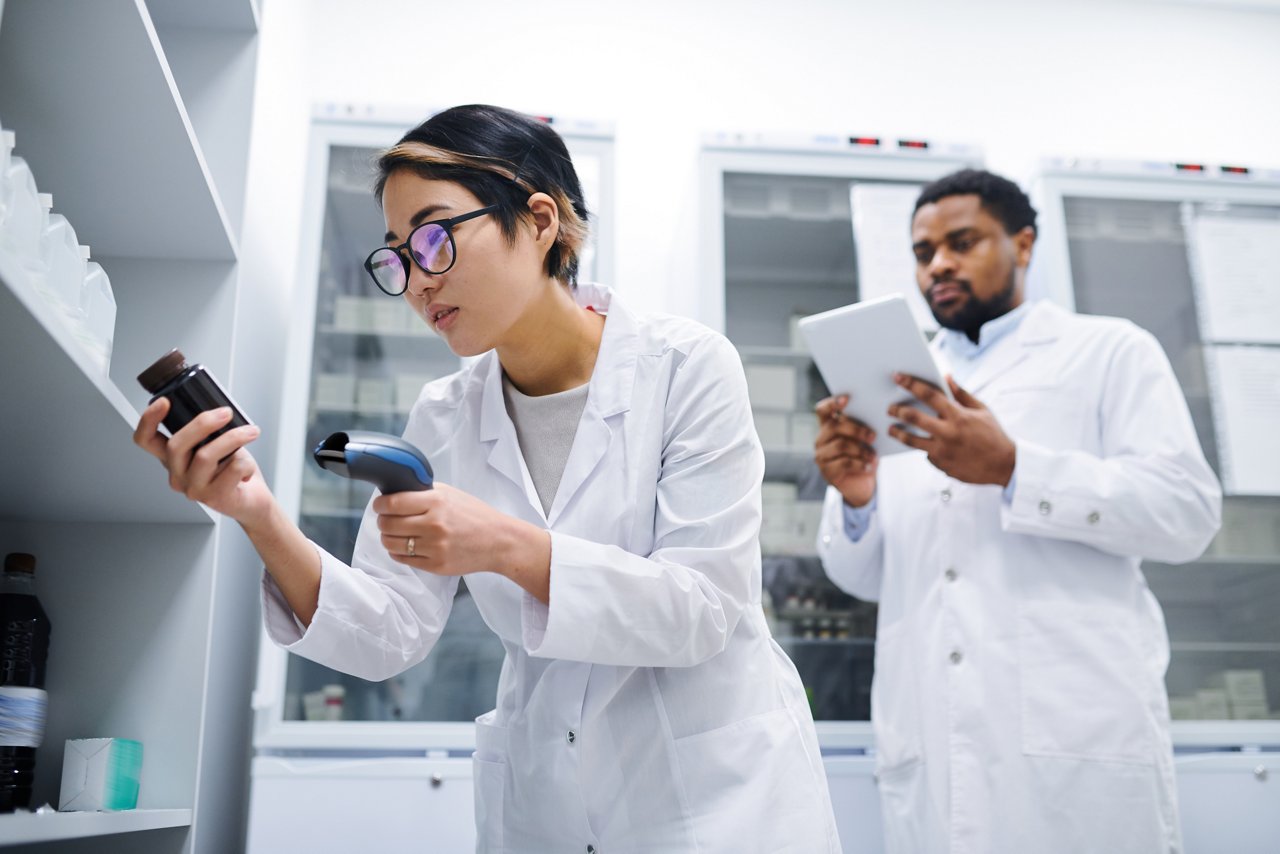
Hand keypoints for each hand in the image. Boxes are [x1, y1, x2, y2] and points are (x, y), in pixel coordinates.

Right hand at [133, 397, 270, 523]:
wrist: (252, 501)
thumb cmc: (234, 471)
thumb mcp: (216, 445)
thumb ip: (208, 432)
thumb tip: (218, 410)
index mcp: (173, 459)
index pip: (146, 440)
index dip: (148, 420)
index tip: (164, 402)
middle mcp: (178, 475)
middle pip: (176, 445)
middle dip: (203, 423)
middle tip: (226, 413)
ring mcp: (194, 489)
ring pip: (205, 456)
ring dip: (233, 438)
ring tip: (251, 432)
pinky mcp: (215, 497)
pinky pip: (232, 469)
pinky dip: (247, 462)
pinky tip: (248, 468)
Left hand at [374, 483, 548, 581]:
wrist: (499, 541)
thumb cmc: (475, 515)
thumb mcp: (451, 494)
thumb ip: (423, 493)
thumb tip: (394, 494)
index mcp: (436, 502)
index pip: (392, 503)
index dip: (379, 505)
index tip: (379, 505)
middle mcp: (433, 525)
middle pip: (387, 525)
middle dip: (382, 521)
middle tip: (386, 520)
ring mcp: (434, 547)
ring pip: (391, 544)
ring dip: (387, 538)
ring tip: (394, 534)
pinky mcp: (435, 565)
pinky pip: (403, 559)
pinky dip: (398, 552)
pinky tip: (406, 545)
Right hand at [813, 395, 878, 507]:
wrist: (862, 483)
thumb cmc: (864, 455)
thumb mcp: (865, 439)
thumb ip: (863, 426)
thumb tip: (875, 415)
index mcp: (828, 426)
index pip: (822, 410)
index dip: (831, 403)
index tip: (846, 399)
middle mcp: (821, 439)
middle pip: (833, 426)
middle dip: (856, 429)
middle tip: (873, 436)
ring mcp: (822, 455)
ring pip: (840, 445)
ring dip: (861, 450)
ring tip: (873, 455)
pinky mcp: (827, 471)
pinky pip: (844, 463)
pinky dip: (860, 464)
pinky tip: (869, 467)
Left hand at [887, 374, 1015, 485]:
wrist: (1004, 466)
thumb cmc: (993, 435)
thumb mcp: (981, 410)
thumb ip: (962, 393)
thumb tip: (946, 377)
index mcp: (958, 416)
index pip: (929, 395)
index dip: (911, 384)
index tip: (898, 377)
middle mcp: (948, 433)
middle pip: (913, 418)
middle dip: (897, 410)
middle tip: (889, 408)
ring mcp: (943, 451)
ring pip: (911, 440)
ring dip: (898, 433)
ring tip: (891, 429)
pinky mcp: (941, 465)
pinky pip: (927, 454)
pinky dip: (925, 448)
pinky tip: (924, 444)